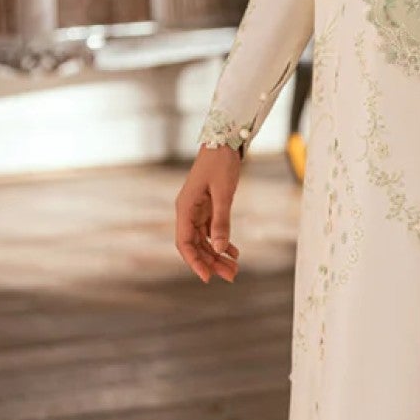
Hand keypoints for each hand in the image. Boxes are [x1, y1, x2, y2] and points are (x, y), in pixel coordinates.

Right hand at [175, 145, 242, 282]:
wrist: (224, 140)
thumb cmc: (221, 163)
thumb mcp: (223, 193)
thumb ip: (221, 221)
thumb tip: (219, 248)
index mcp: (184, 208)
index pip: (184, 243)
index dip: (194, 262)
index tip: (207, 278)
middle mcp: (187, 211)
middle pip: (195, 245)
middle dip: (211, 262)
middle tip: (231, 276)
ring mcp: (197, 210)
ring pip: (204, 240)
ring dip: (217, 254)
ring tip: (235, 268)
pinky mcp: (207, 207)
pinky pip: (211, 230)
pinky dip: (222, 241)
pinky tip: (234, 251)